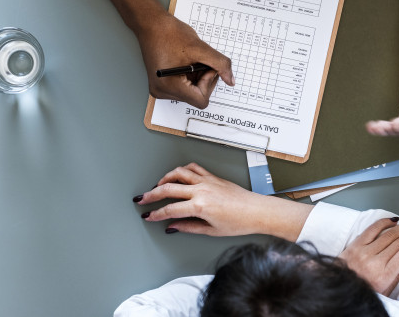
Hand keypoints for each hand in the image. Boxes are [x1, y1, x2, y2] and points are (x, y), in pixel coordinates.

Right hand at [132, 163, 311, 238]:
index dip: (156, 214)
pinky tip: (177, 175)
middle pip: (168, 189)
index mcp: (200, 206)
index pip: (170, 209)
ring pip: (179, 173)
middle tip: (142, 199)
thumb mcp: (211, 230)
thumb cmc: (239, 222)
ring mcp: (207, 181)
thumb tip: (173, 226)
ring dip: (165, 178)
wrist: (256, 211)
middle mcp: (201, 190)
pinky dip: (182, 170)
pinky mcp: (213, 177)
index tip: (148, 216)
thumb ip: (189, 227)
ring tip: (157, 185)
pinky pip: (193, 168)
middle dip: (152, 195)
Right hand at [135, 10, 234, 108]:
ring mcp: (160, 89)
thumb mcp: (200, 48)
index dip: (208, 83)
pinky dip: (190, 77)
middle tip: (200, 60)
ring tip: (190, 60)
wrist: (151, 24)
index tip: (206, 66)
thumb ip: (220, 65)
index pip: (201, 100)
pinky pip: (183, 89)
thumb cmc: (169, 33)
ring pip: (191, 94)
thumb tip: (231, 80)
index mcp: (169, 86)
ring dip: (197, 78)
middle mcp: (162, 92)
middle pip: (196, 98)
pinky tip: (185, 63)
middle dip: (203, 80)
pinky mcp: (161, 85)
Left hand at [339, 217, 398, 295]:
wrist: (339, 286)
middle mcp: (373, 262)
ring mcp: (363, 251)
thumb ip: (396, 273)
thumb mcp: (385, 289)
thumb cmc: (363, 289)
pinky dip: (384, 222)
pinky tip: (394, 220)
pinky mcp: (355, 244)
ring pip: (388, 234)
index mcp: (382, 276)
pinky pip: (372, 229)